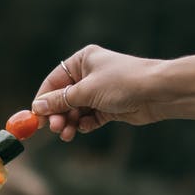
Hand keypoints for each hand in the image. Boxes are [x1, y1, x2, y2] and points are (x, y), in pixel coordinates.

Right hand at [32, 45, 164, 140]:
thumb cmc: (123, 83)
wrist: (158, 92)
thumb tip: (37, 107)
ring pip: (75, 110)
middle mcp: (89, 74)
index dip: (44, 100)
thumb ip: (60, 101)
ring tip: (67, 134)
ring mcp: (99, 91)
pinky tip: (82, 129)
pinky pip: (89, 118)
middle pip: (63, 98)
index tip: (36, 118)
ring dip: (69, 122)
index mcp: (82, 60)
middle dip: (58, 114)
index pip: (54, 81)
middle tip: (54, 129)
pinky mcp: (109, 107)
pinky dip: (84, 124)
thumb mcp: (86, 91)